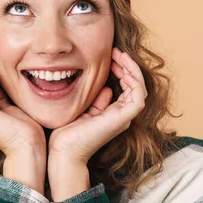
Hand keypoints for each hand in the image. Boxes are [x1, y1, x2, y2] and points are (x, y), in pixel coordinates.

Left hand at [47, 48, 146, 199]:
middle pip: (135, 84)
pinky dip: (134, 80)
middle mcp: (122, 115)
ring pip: (139, 87)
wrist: (63, 151)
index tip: (110, 55)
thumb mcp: (83, 108)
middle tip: (116, 51)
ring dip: (131, 69)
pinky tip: (122, 69)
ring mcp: (124, 117)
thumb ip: (96, 99)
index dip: (121, 69)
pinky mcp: (123, 118)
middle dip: (127, 65)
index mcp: (113, 113)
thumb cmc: (67, 133)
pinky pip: (138, 96)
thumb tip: (105, 87)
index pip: (127, 86)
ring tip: (119, 55)